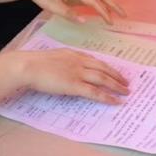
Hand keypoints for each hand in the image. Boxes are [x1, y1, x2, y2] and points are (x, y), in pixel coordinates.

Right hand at [11, 48, 129, 104]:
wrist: (29, 66)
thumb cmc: (36, 63)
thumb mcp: (54, 57)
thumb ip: (65, 62)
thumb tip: (69, 70)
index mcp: (74, 54)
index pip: (96, 60)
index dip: (108, 67)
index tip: (116, 72)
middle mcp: (79, 62)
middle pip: (103, 69)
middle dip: (117, 76)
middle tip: (127, 83)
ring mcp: (78, 73)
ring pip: (103, 79)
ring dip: (116, 86)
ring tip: (126, 92)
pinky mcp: (74, 85)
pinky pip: (95, 92)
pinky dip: (107, 97)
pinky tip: (115, 101)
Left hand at [19, 0, 125, 24]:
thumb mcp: (53, 7)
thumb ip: (68, 14)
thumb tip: (84, 21)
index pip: (94, 1)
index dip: (103, 11)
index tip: (110, 22)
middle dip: (114, 4)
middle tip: (124, 15)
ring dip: (110, 2)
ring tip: (120, 13)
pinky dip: (103, 1)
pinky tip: (106, 9)